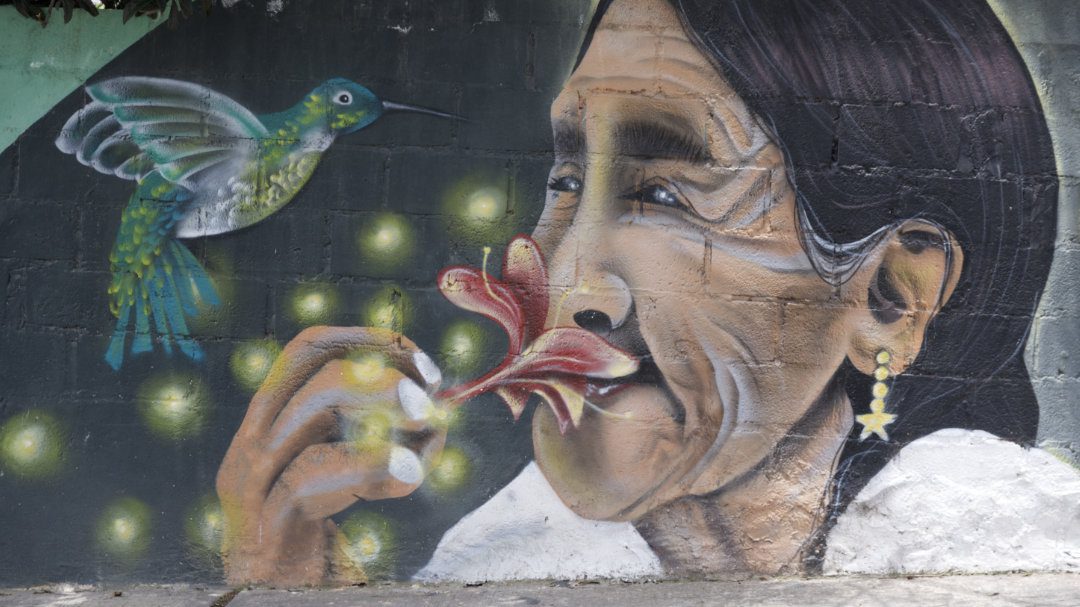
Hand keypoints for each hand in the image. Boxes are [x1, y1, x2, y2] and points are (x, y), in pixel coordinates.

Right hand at [216, 326, 446, 584]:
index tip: (420, 359)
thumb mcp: (353, 488)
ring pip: (308, 407)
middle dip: (378, 367)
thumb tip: (439, 415)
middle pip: (305, 365)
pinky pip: (310, 474)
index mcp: (267, 432)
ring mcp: (248, 487)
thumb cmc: (321, 561)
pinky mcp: (260, 528)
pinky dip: (369, 462)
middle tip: (429, 393)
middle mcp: (249, 448)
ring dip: (382, 402)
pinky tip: (410, 470)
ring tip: (429, 423)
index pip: (305, 352)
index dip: (365, 341)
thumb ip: (381, 447)